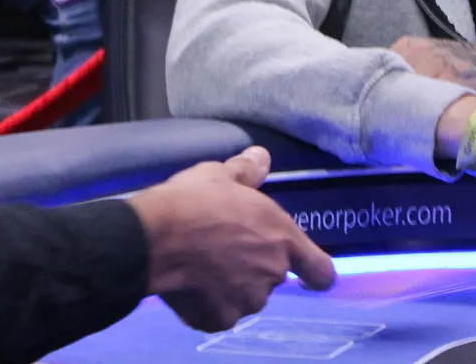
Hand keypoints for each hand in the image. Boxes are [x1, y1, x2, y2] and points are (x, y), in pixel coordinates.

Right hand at [128, 146, 335, 331]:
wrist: (154, 239)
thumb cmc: (194, 202)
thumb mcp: (221, 175)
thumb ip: (248, 171)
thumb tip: (262, 156)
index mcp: (282, 238)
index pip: (320, 270)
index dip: (314, 274)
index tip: (305, 276)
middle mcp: (272, 273)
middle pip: (272, 276)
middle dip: (253, 266)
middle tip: (223, 249)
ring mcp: (246, 300)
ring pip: (245, 295)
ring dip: (232, 285)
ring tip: (203, 265)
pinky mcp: (219, 319)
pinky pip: (219, 312)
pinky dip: (209, 304)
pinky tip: (190, 284)